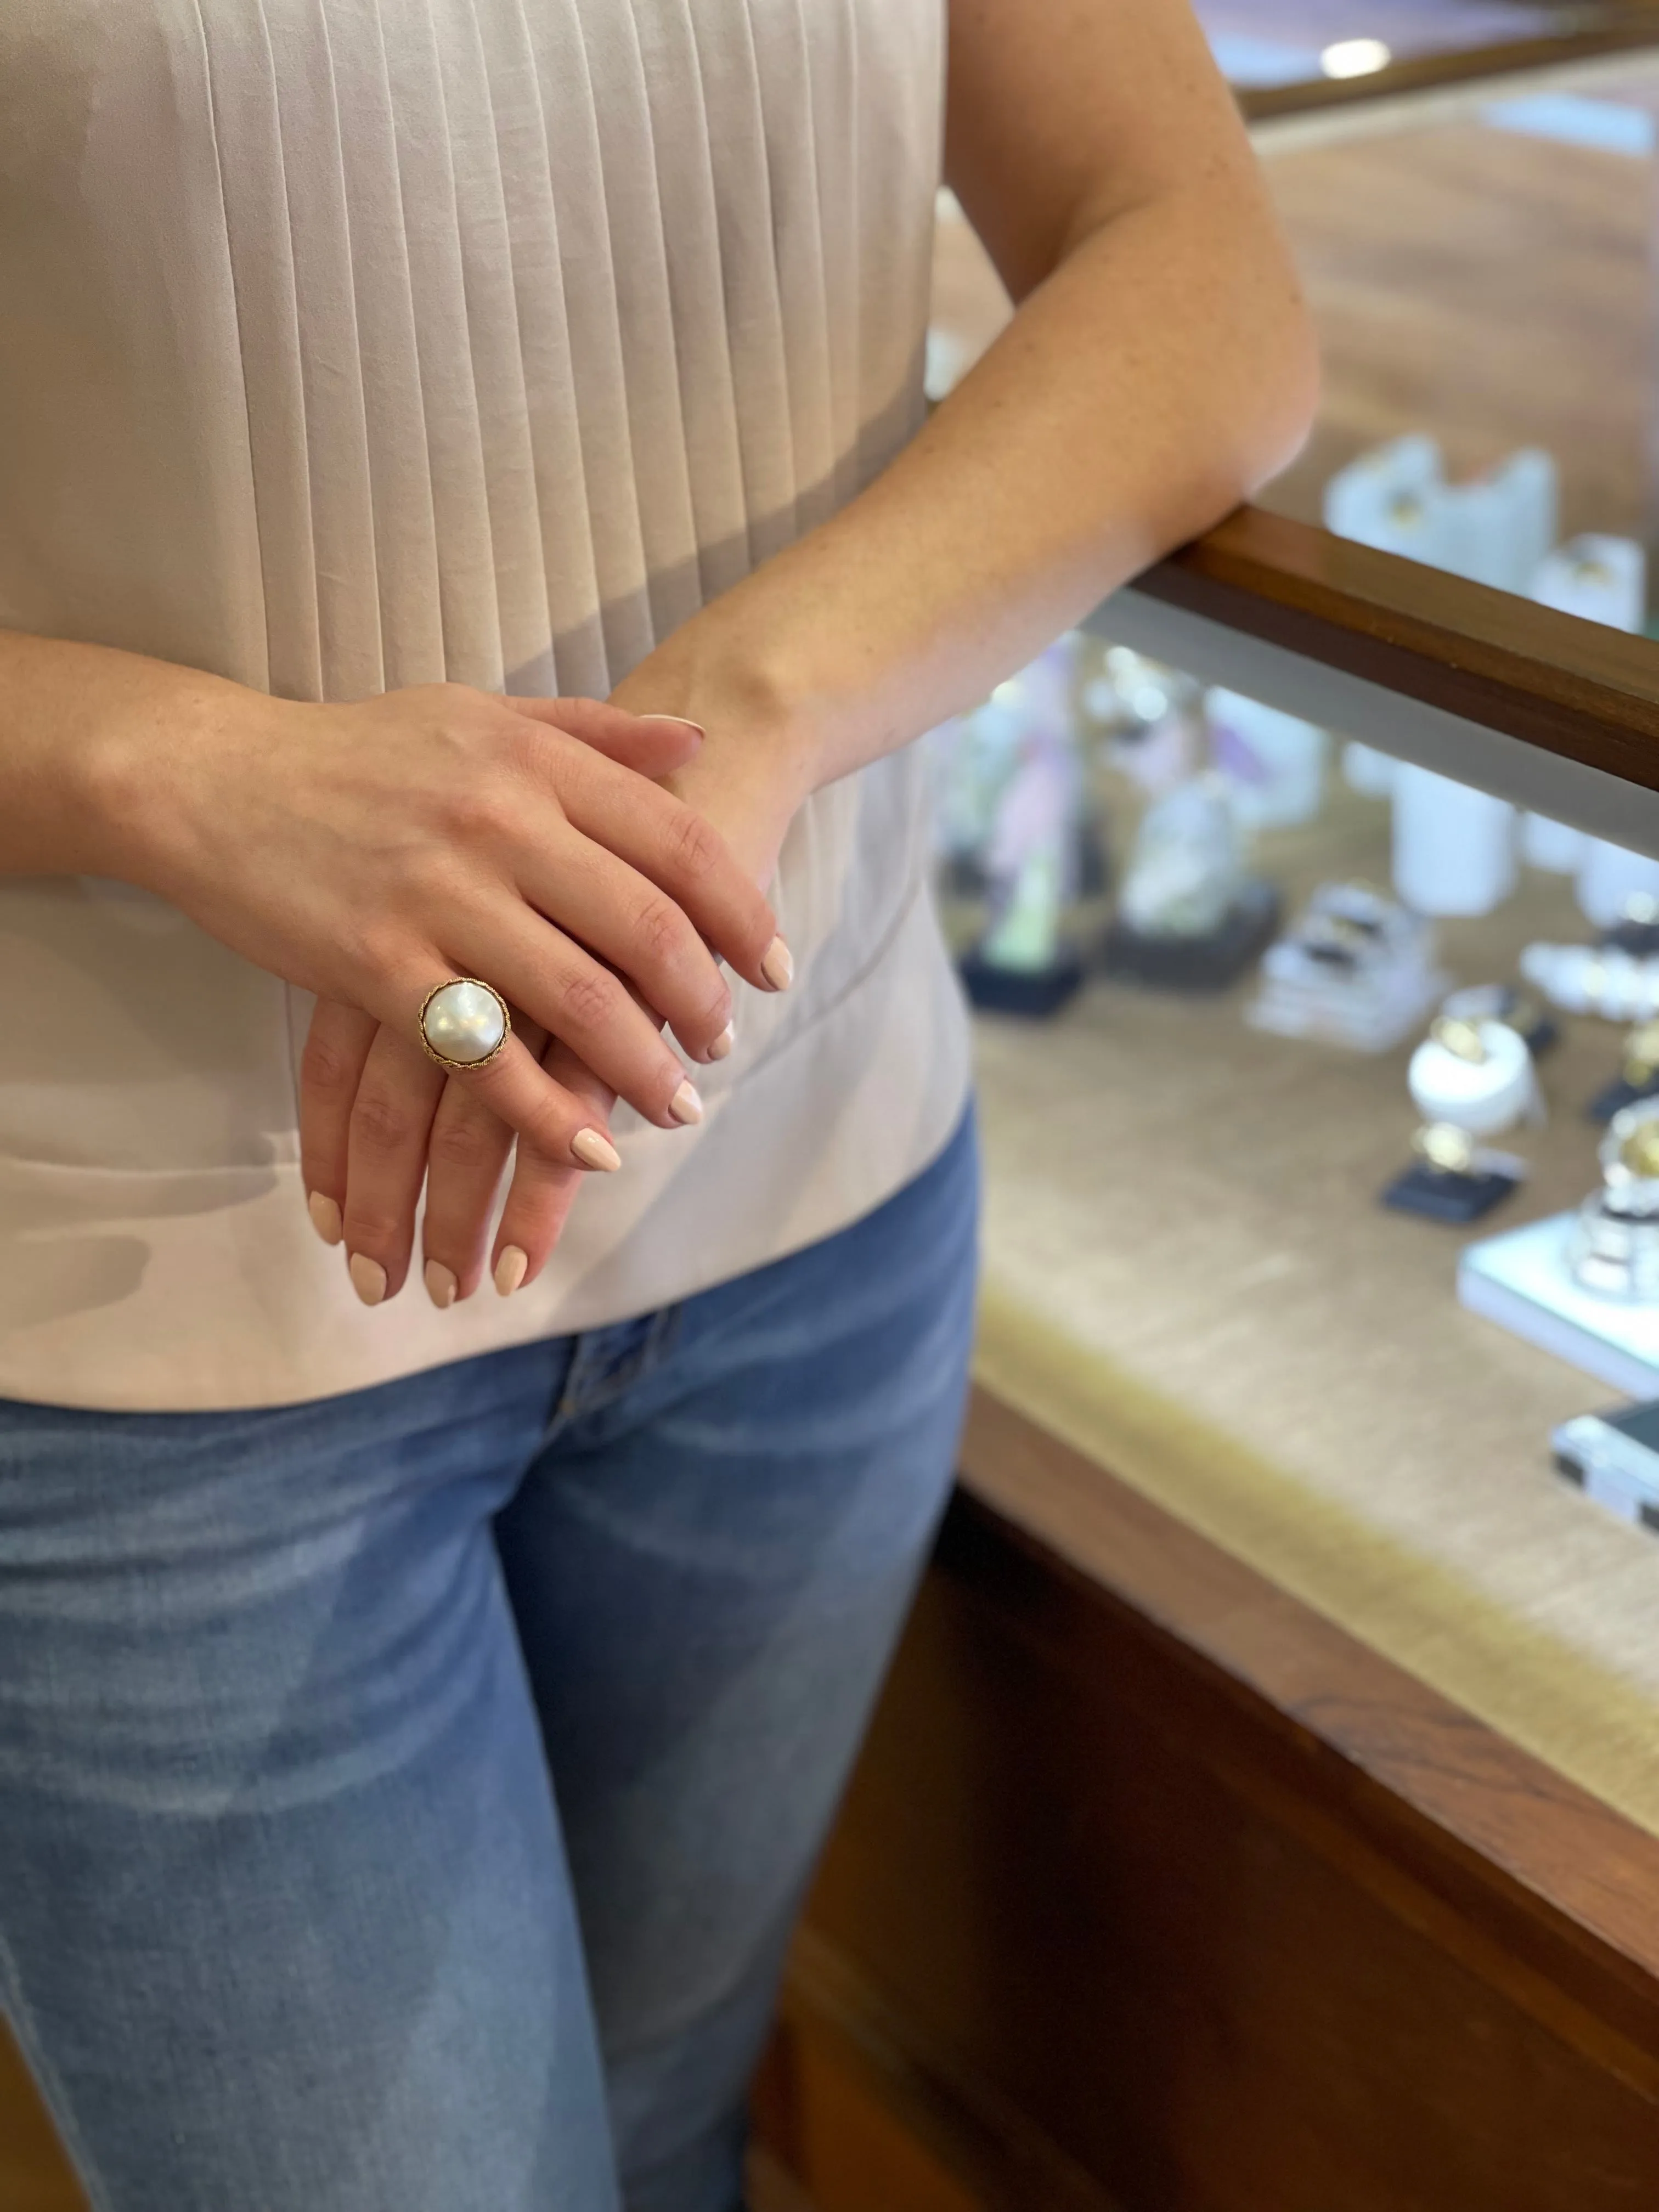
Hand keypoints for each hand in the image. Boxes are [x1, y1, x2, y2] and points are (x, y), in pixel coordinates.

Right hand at [300, 693, 806, 1306]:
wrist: (211, 777)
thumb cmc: (356, 751)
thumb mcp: (479, 716)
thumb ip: (591, 733)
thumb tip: (695, 743)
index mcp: (533, 759)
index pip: (676, 844)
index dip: (742, 914)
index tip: (775, 967)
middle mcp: (497, 821)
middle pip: (643, 927)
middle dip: (702, 1001)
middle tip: (723, 1046)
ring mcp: (436, 895)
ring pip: (577, 999)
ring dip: (642, 1068)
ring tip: (679, 1107)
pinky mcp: (376, 965)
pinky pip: (483, 1056)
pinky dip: (546, 1112)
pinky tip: (590, 1147)